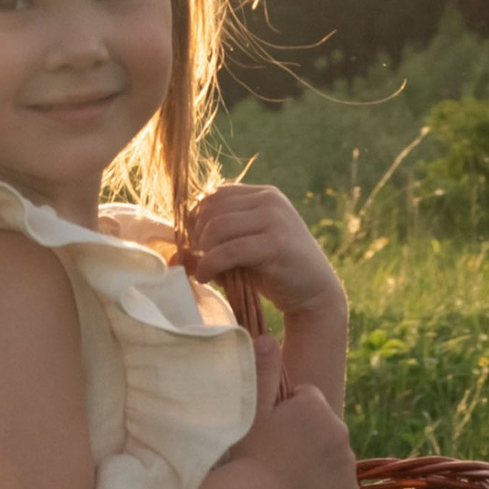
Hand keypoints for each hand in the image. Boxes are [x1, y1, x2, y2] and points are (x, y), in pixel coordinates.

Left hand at [182, 180, 345, 327]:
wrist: (315, 293)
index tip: (194, 243)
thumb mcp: (243, 252)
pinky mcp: (276, 244)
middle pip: (212, 209)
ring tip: (204, 270)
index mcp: (264, 195)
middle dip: (197, 236)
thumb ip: (213, 246)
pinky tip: (207, 278)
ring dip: (203, 251)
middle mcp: (270, 200)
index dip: (197, 217)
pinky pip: (229, 249)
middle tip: (198, 259)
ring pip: (218, 227)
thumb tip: (173, 257)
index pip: (216, 195)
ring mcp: (275, 219)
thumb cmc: (276, 272)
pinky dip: (211, 265)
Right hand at [231, 376, 358, 488]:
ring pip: (332, 457)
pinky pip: (339, 486)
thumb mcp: (250, 408)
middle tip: (276, 457)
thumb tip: (267, 336)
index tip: (271, 434)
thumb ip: (263, 371)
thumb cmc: (246, 453)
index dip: (287, 417)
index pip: (308, 402)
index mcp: (317, 405)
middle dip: (306, 438)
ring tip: (286, 478)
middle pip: (323, 429)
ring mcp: (348, 463)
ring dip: (317, 463)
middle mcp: (341, 429)